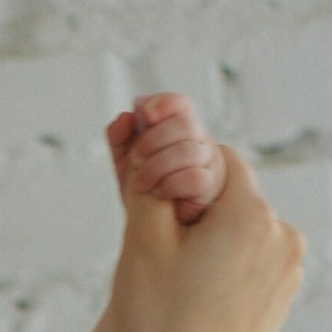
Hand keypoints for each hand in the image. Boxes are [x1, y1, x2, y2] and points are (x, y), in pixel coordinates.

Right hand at [104, 149, 302, 331]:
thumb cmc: (158, 322)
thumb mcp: (142, 239)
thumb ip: (149, 175)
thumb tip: (146, 131)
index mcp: (253, 214)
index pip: (216, 157)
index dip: (179, 168)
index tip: (153, 196)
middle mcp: (284, 237)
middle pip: (230, 194)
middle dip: (192, 205)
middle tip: (157, 244)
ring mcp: (288, 272)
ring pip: (239, 229)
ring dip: (207, 237)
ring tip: (174, 278)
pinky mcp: (281, 299)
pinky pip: (249, 262)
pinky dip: (222, 265)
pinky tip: (193, 297)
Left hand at [107, 91, 225, 226]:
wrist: (155, 227)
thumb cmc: (146, 190)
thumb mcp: (125, 161)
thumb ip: (120, 137)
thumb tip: (125, 117)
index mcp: (179, 130)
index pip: (179, 105)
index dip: (164, 104)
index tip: (144, 116)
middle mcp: (198, 141)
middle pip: (184, 124)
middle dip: (153, 141)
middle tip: (135, 160)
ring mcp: (209, 163)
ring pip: (189, 151)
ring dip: (157, 167)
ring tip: (140, 184)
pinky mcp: (211, 187)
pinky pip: (195, 178)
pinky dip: (171, 185)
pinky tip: (160, 193)